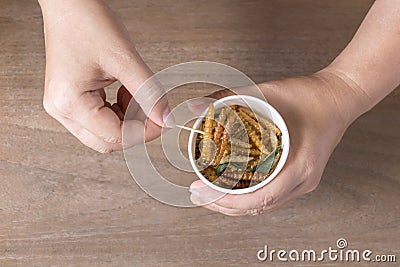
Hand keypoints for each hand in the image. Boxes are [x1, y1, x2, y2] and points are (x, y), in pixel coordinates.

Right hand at [39, 0, 168, 151]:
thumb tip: (165, 118)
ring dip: (128, 119)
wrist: (69, 4)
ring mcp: (64, 106)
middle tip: (152, 107)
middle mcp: (61, 109)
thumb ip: (149, 92)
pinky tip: (124, 91)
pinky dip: (119, 111)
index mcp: (69, 102)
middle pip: (108, 141)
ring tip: (133, 90)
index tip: (163, 121)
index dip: (145, 132)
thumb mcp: (125, 59)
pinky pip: (100, 120)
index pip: (115, 136)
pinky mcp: (71, 100)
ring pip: (105, 133)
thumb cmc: (88, 23)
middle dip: (135, 127)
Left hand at [189, 69, 364, 215]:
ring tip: (212, 196)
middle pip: (260, 207)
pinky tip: (235, 192)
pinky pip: (274, 197)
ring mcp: (305, 182)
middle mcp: (304, 180)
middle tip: (199, 196)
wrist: (339, 98)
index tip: (203, 193)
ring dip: (237, 206)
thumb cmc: (310, 96)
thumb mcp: (268, 92)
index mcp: (300, 165)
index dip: (227, 201)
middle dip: (225, 207)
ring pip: (266, 206)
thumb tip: (197, 106)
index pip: (261, 198)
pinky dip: (251, 199)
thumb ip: (230, 96)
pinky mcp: (303, 179)